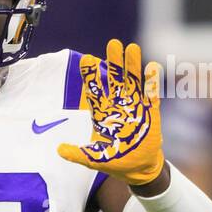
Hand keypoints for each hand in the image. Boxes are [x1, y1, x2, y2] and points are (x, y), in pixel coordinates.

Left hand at [57, 39, 163, 185]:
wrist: (138, 167)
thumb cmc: (115, 160)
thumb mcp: (93, 158)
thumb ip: (77, 153)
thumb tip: (58, 149)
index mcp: (102, 113)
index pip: (95, 91)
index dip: (91, 76)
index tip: (86, 59)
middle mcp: (118, 105)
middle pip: (114, 80)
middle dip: (113, 62)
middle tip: (112, 44)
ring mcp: (135, 106)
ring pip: (133, 81)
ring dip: (132, 65)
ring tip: (131, 47)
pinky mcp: (150, 111)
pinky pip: (151, 93)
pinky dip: (152, 81)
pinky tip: (152, 67)